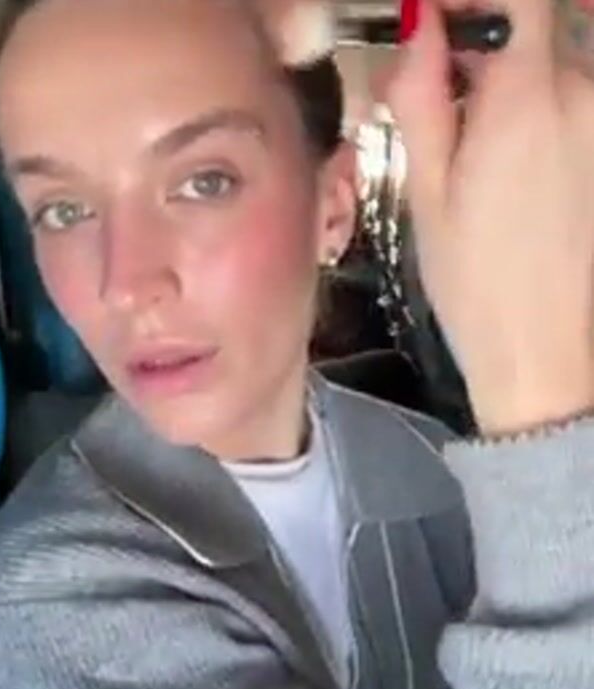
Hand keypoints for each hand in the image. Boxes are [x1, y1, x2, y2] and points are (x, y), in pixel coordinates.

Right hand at [386, 0, 593, 434]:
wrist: (540, 349)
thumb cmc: (473, 282)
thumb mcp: (426, 192)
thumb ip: (420, 98)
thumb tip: (417, 24)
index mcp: (526, 100)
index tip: (433, 24)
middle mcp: (582, 96)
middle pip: (533, 27)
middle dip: (477, 43)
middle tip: (429, 91)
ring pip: (552, 65)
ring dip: (504, 80)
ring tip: (464, 141)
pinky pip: (570, 101)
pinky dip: (531, 108)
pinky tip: (500, 163)